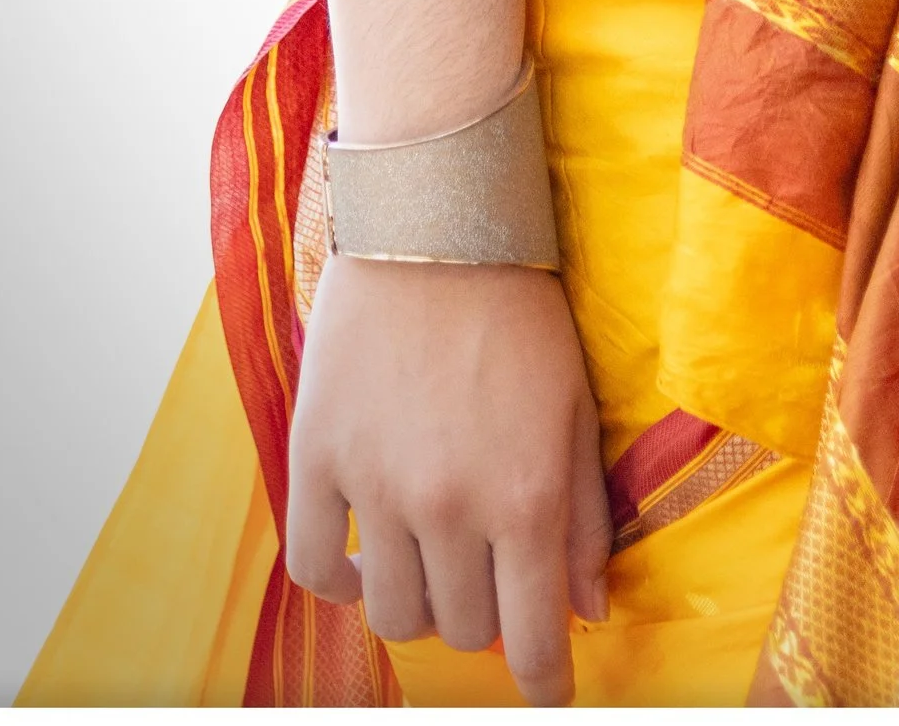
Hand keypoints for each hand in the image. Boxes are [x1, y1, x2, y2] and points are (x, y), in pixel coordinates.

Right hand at [285, 256, 612, 707]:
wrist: (437, 220)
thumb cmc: (520, 308)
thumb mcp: (576, 408)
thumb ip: (584, 516)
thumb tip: (588, 608)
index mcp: (524, 495)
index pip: (532, 640)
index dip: (545, 680)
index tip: (550, 689)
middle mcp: (447, 504)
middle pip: (461, 631)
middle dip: (487, 618)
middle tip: (493, 576)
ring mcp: (375, 485)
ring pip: (390, 612)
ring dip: (419, 601)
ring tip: (433, 560)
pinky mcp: (316, 455)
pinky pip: (311, 565)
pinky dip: (336, 580)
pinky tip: (362, 559)